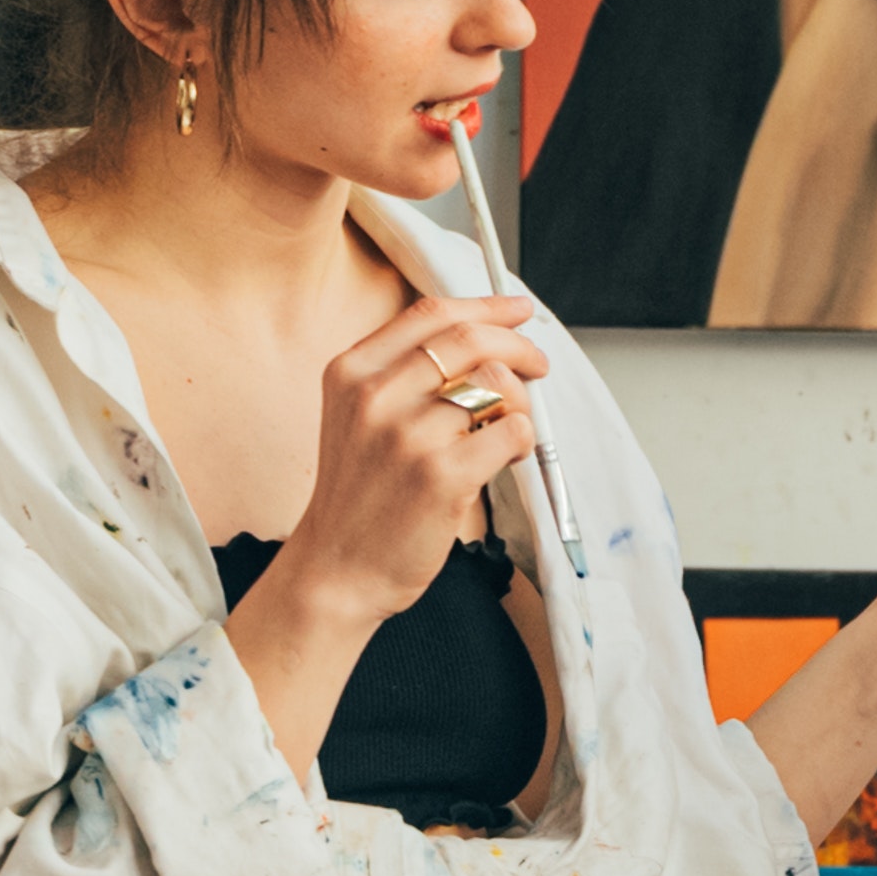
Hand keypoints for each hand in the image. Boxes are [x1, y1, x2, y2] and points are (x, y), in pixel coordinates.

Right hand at [281, 294, 546, 628]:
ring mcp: (408, 436)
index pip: (430, 313)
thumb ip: (400, 375)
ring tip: (513, 427)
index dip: (485, 306)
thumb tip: (480, 340)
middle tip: (538, 364)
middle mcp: (374, 396)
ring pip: (497, 385)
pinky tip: (508, 456)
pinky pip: (511, 432)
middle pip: (470, 338)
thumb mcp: (355, 418)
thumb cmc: (358, 497)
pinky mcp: (442, 475)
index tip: (516, 310)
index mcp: (351, 372)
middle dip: (519, 345)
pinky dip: (522, 440)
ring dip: (522, 403)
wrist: (337, 569)